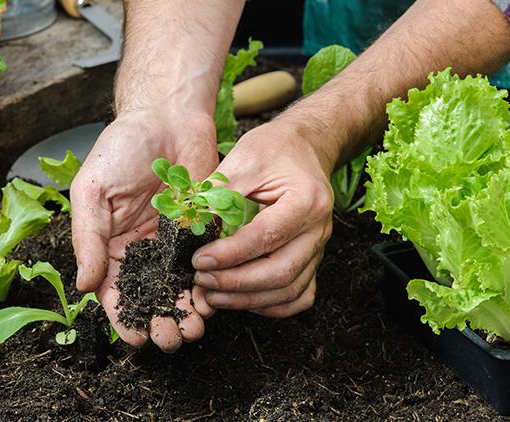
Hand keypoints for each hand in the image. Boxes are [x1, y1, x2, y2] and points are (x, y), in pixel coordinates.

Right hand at [70, 109, 217, 351]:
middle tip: (170, 340)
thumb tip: (85, 286)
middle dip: (158, 323)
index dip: (123, 319)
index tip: (135, 339)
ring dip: (185, 313)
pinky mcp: (202, 231)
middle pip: (149, 298)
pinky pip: (206, 266)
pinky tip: (212, 302)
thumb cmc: (121, 147)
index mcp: (110, 245)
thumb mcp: (93, 192)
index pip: (114, 292)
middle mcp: (143, 250)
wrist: (167, 115)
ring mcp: (174, 243)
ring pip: (179, 289)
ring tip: (193, 331)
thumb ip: (88, 239)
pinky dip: (208, 286)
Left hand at [191, 119, 333, 317]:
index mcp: (305, 200)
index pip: (266, 237)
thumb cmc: (274, 149)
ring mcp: (319, 247)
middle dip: (236, 283)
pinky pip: (300, 295)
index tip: (198, 260)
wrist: (305, 147)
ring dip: (248, 299)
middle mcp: (318, 229)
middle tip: (201, 281)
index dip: (230, 254)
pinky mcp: (314, 259)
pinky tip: (243, 301)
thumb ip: (218, 194)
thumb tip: (190, 228)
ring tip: (213, 295)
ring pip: (290, 290)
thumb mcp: (244, 159)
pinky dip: (273, 306)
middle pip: (281, 272)